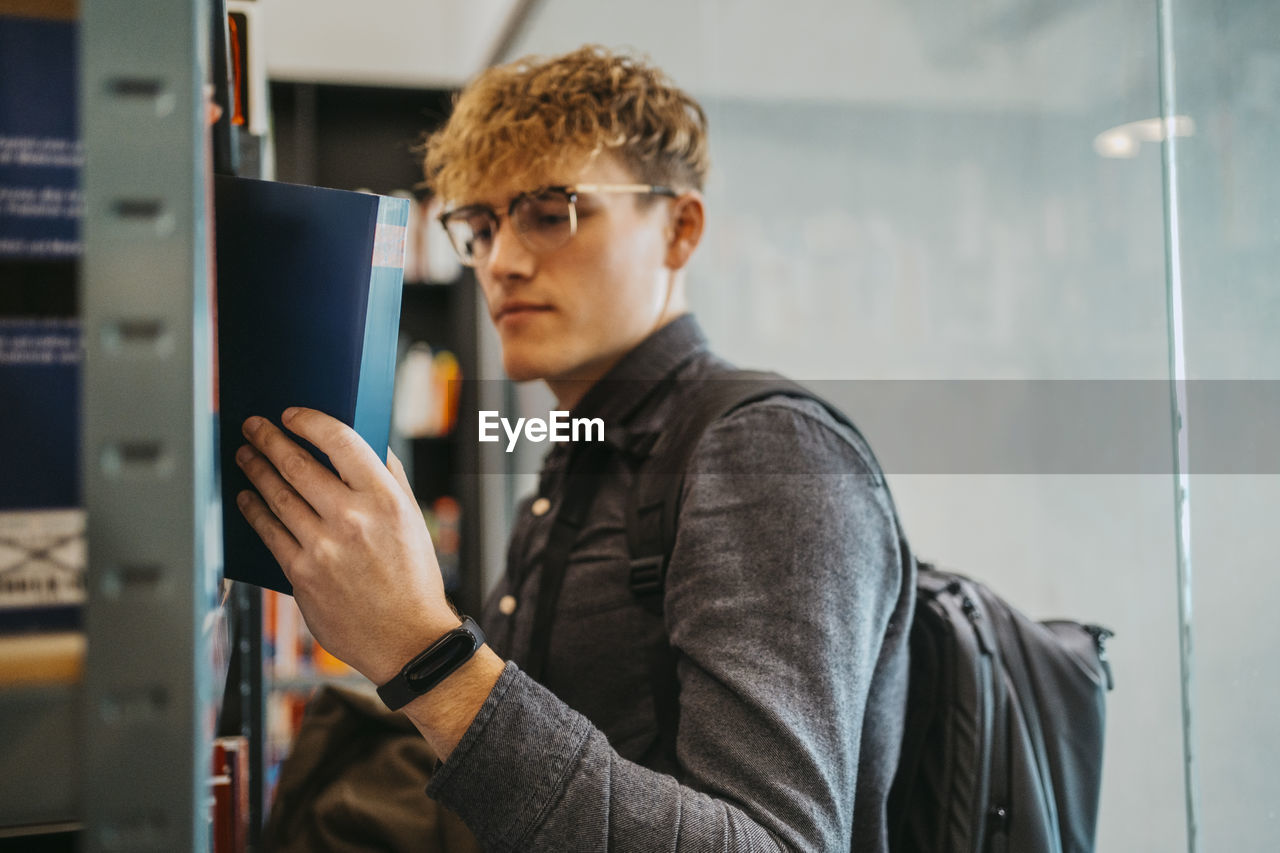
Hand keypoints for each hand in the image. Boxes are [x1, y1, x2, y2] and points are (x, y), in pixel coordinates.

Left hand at [235, 407, 459, 683]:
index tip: (291, 414)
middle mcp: (353, 518)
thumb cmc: (413, 579)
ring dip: (255, 469)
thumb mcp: (413, 519)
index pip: (340, 441)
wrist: (408, 639)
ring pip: (277, 495)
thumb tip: (366, 443)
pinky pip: (269, 532)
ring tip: (245, 455)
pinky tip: (247, 498)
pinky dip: (254, 510)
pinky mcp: (302, 574)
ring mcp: (324, 547)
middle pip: (298, 465)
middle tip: (254, 426)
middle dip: (269, 440)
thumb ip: (390, 477)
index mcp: (385, 498)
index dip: (308, 421)